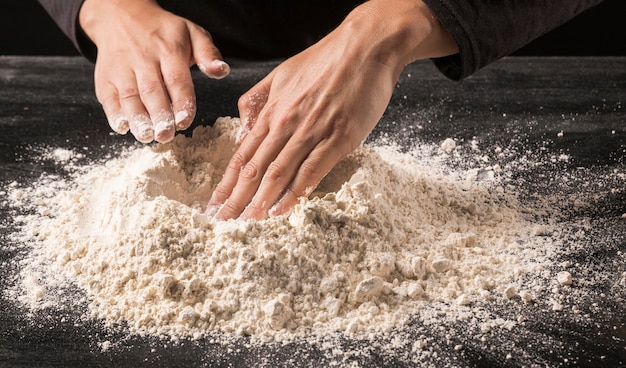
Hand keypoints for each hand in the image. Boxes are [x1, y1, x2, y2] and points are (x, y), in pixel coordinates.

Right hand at [79, 0, 229, 142]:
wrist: (122, 16)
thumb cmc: (163, 31)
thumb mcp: (191, 33)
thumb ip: (208, 53)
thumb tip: (222, 71)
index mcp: (169, 50)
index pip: (177, 79)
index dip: (181, 102)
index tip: (185, 121)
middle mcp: (143, 59)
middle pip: (152, 91)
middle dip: (159, 116)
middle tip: (166, 135)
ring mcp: (122, 68)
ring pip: (129, 96)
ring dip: (137, 119)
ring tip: (147, 136)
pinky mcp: (106, 77)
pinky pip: (108, 97)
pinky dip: (113, 113)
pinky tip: (122, 127)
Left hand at [207, 0, 457, 219]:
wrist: (366, 46)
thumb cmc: (326, 59)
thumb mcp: (281, 72)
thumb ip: (258, 99)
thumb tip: (242, 126)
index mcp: (273, 110)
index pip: (242, 154)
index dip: (227, 182)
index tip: (216, 202)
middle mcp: (287, 122)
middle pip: (255, 168)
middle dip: (237, 198)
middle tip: (224, 221)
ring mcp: (313, 131)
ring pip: (279, 173)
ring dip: (260, 201)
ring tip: (247, 222)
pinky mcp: (340, 138)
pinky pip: (313, 170)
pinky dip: (296, 192)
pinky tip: (283, 209)